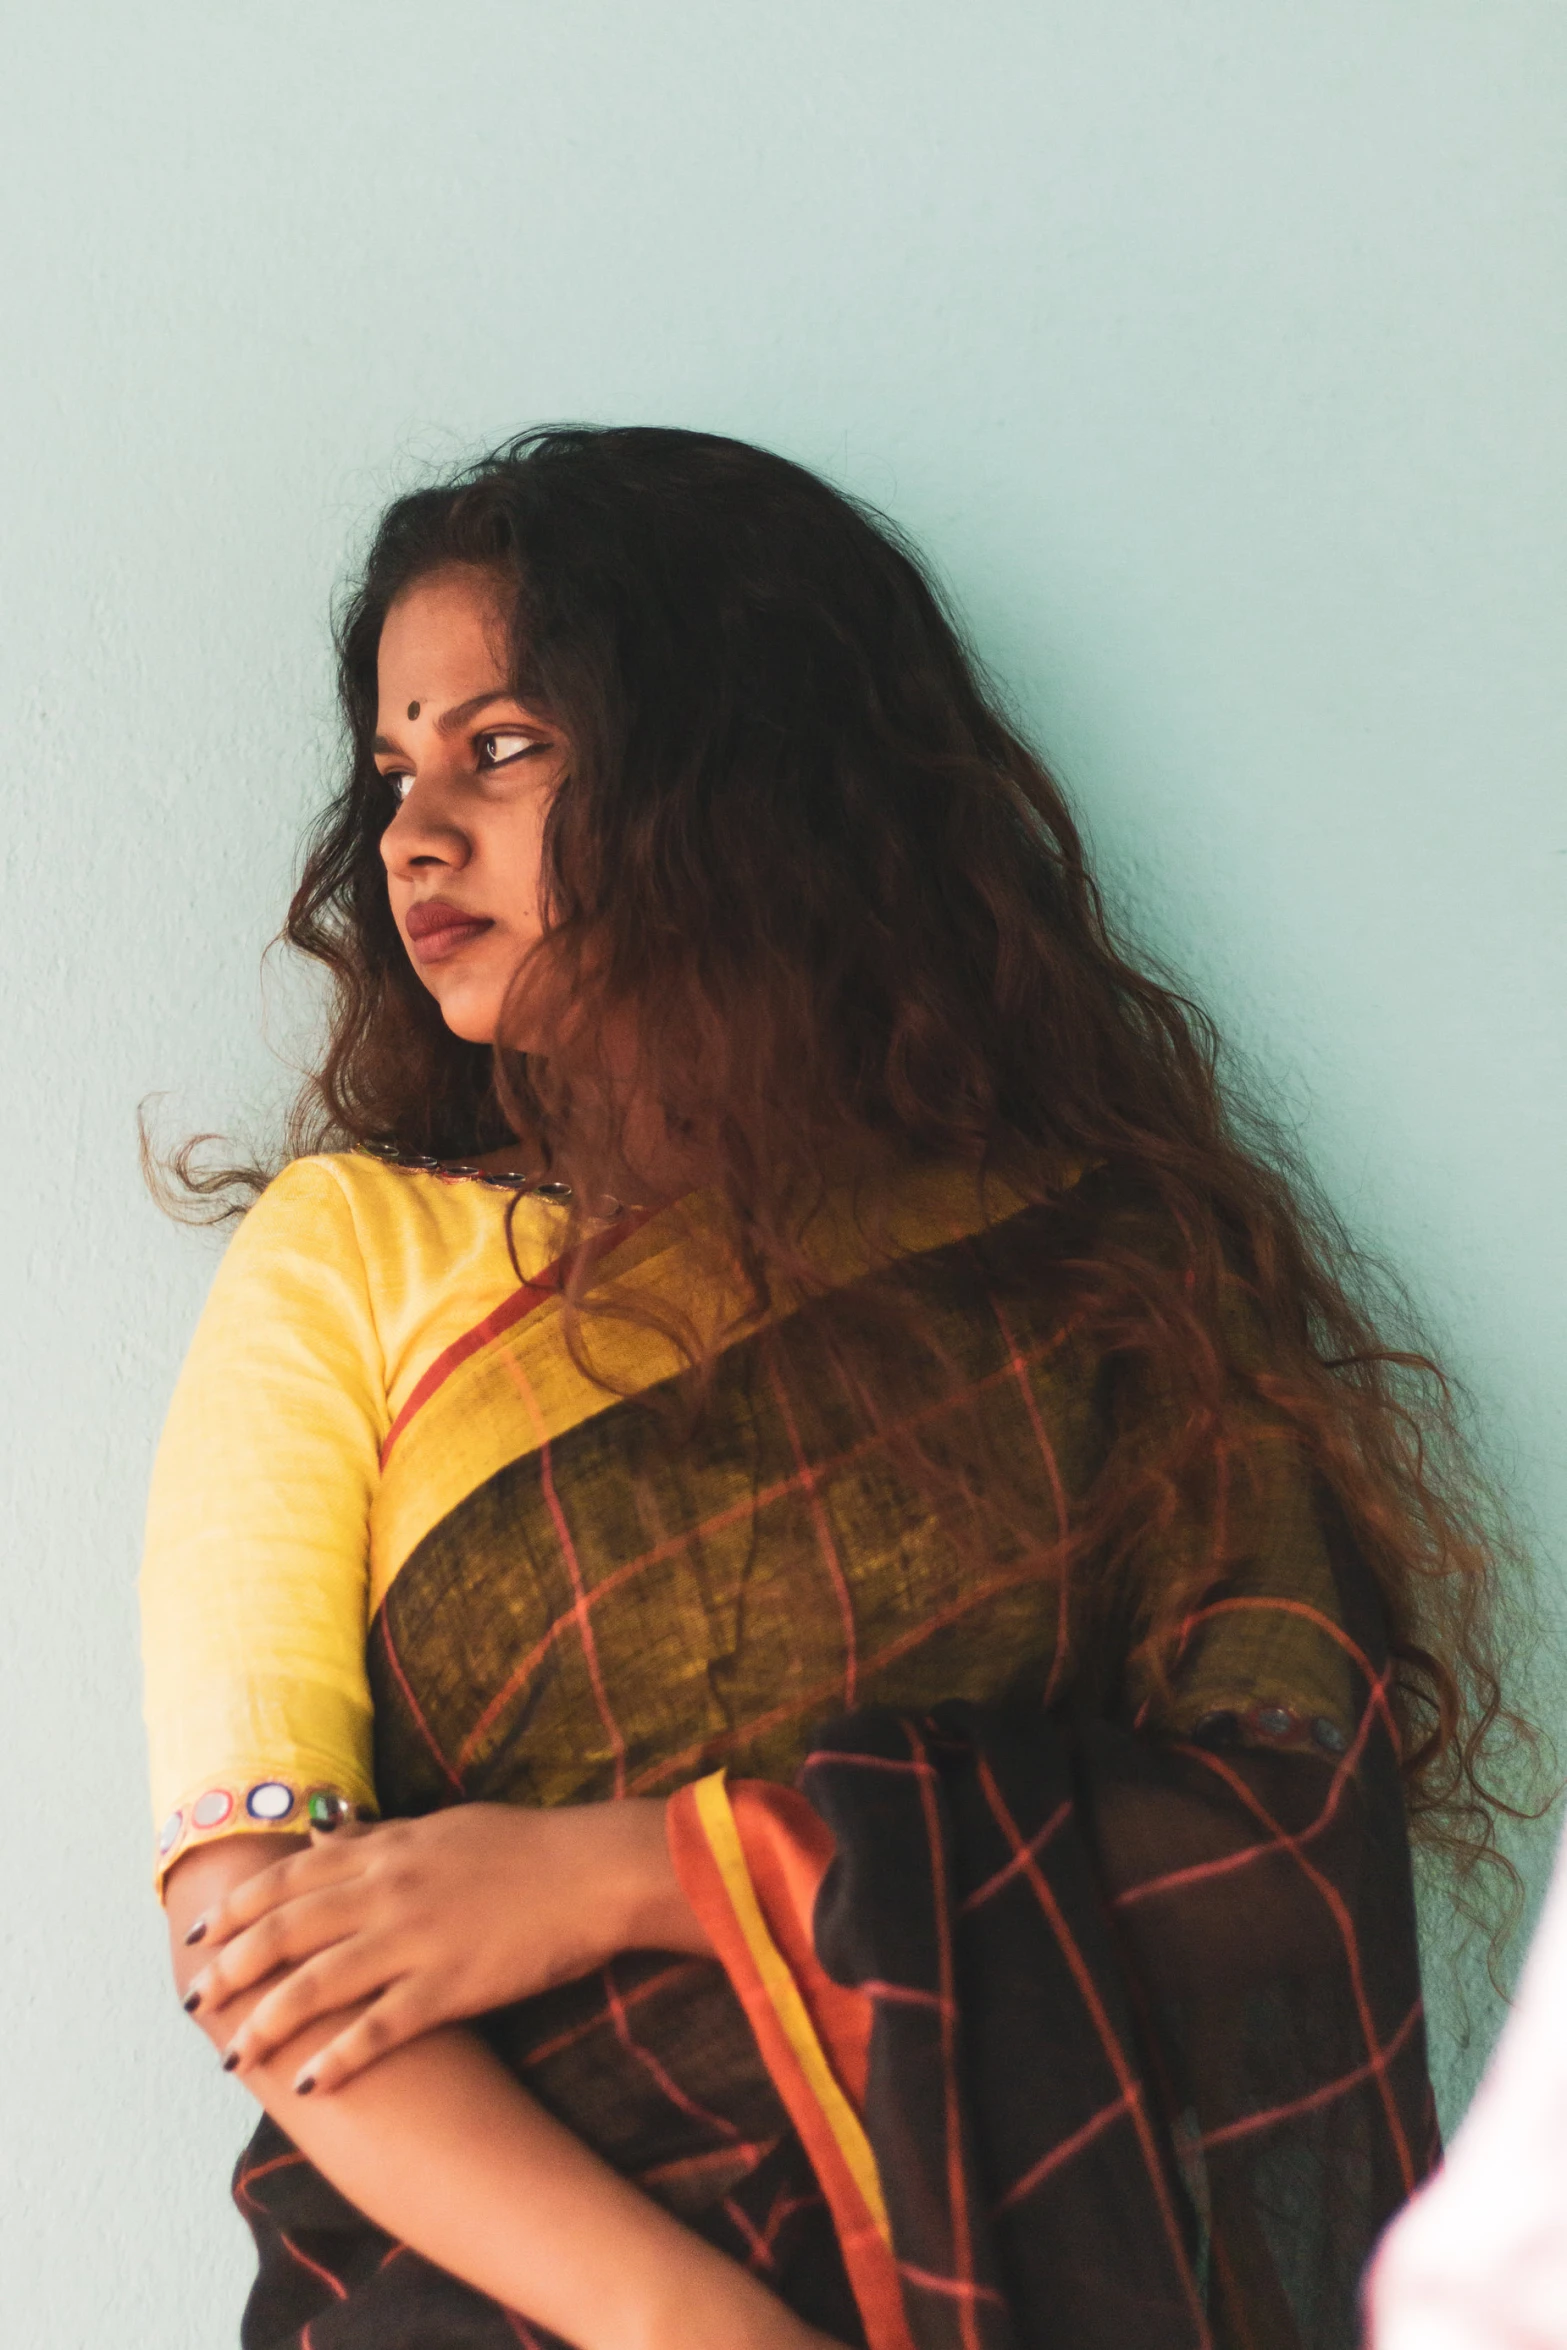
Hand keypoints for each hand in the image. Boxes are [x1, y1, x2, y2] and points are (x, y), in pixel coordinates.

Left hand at [181, 1798, 706, 2093]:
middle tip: (196, 2003)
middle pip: (283, 1933)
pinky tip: (309, 2082)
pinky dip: (337, 2058)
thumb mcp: (440, 1827)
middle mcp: (386, 1892)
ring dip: (266, 2023)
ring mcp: (415, 1940)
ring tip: (234, 2055)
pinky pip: (378, 2029)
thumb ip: (376, 1837)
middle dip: (229, 1971)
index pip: (285, 1879)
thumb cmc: (522, 1847)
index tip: (196, 1938)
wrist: (590, 1873)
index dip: (232, 1910)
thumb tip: (320, 1838)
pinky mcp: (449, 1987)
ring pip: (317, 1985)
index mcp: (384, 1850)